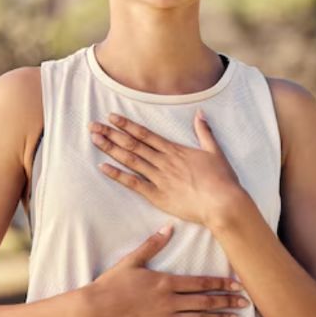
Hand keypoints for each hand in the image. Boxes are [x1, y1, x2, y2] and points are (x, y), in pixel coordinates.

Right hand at [85, 224, 247, 316]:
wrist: (96, 309)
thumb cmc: (112, 284)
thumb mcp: (132, 260)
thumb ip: (152, 245)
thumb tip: (168, 228)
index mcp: (166, 282)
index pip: (200, 282)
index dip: (221, 283)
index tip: (237, 284)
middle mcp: (169, 301)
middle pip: (205, 301)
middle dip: (227, 301)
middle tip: (245, 302)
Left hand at [89, 108, 244, 226]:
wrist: (222, 203)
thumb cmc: (222, 179)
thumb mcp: (215, 151)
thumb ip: (204, 132)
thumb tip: (200, 114)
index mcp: (175, 150)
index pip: (145, 134)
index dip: (127, 125)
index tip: (112, 117)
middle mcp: (163, 161)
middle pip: (133, 144)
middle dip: (111, 134)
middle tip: (93, 126)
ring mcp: (159, 178)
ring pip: (130, 159)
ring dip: (111, 149)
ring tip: (94, 140)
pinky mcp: (157, 195)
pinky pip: (133, 183)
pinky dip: (118, 175)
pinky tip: (103, 167)